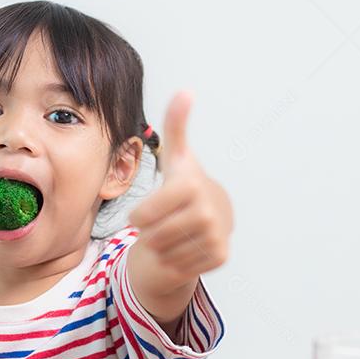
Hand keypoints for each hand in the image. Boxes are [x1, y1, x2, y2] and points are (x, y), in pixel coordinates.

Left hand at [128, 91, 232, 287]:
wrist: (215, 215)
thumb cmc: (186, 185)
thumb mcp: (177, 156)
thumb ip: (176, 125)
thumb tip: (185, 91)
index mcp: (191, 186)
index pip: (143, 216)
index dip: (139, 216)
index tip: (147, 210)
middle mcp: (208, 212)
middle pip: (152, 237)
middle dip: (151, 233)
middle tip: (164, 221)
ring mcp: (216, 236)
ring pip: (164, 254)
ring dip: (162, 247)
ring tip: (173, 232)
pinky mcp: (220, 256)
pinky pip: (179, 267)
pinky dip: (176, 261)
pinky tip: (185, 245)